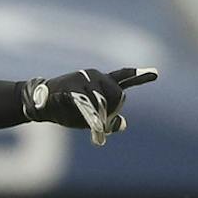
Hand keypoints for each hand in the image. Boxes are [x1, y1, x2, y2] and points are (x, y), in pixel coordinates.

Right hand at [20, 67, 157, 145]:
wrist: (41, 104)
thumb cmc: (66, 110)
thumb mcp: (89, 118)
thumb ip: (108, 119)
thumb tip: (124, 124)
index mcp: (101, 82)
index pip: (123, 77)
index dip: (140, 76)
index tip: (156, 73)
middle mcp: (95, 76)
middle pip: (118, 95)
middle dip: (112, 110)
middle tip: (99, 120)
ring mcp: (84, 79)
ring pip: (104, 101)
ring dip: (98, 117)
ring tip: (87, 121)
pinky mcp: (72, 86)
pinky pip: (87, 103)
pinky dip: (89, 115)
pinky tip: (88, 119)